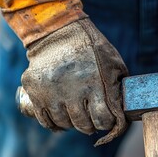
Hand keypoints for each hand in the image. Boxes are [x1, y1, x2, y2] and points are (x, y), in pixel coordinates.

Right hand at [21, 18, 128, 145]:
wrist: (58, 32)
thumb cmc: (91, 48)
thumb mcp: (113, 63)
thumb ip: (118, 88)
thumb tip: (122, 113)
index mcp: (94, 84)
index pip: (102, 119)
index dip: (106, 123)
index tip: (105, 119)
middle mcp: (72, 91)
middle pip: (83, 125)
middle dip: (90, 125)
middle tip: (91, 119)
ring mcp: (51, 92)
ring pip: (64, 124)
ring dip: (71, 123)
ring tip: (75, 114)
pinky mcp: (35, 92)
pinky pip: (45, 120)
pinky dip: (54, 124)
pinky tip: (61, 120)